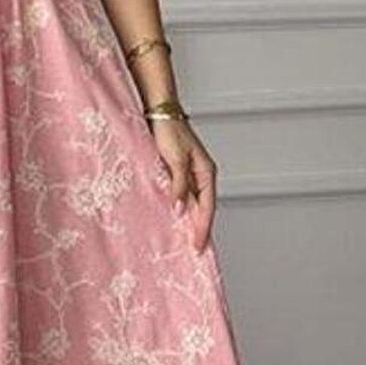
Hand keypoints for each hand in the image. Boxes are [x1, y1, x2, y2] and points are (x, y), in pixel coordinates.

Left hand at [148, 113, 216, 251]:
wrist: (158, 112)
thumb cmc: (167, 131)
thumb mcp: (174, 159)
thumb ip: (178, 185)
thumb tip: (180, 209)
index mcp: (206, 172)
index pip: (207, 207)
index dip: (202, 228)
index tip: (197, 246)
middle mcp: (201, 175)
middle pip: (203, 208)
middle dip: (200, 229)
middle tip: (194, 251)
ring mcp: (190, 174)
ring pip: (194, 204)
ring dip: (190, 221)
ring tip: (186, 241)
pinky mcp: (178, 172)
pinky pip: (183, 196)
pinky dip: (181, 209)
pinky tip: (175, 219)